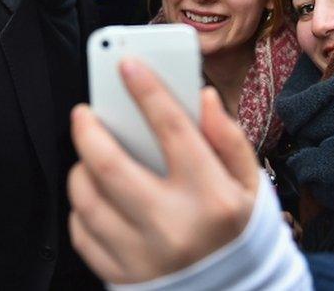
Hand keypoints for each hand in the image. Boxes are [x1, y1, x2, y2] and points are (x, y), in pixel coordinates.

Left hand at [68, 58, 259, 283]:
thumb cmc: (242, 235)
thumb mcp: (252, 187)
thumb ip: (229, 140)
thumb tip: (202, 97)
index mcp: (211, 198)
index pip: (172, 129)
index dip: (147, 90)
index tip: (128, 64)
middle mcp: (174, 227)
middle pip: (111, 165)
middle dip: (89, 129)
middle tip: (84, 112)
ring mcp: (144, 257)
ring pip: (88, 200)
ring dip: (81, 169)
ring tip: (89, 155)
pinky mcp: (123, 278)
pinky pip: (84, 235)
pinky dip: (83, 209)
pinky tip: (96, 195)